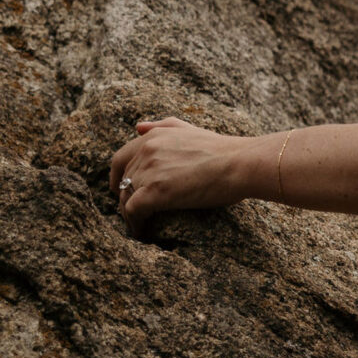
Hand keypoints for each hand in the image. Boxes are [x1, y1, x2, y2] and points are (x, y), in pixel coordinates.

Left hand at [108, 117, 253, 230]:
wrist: (240, 163)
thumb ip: (161, 125)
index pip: (120, 159)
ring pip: (125, 197)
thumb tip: (137, 127)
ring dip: (129, 214)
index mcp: (152, 136)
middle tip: (134, 213)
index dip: (117, 177)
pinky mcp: (155, 192)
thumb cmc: (222, 150)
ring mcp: (149, 171)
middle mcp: (146, 150)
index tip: (121, 189)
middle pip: (123, 181)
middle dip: (125, 198)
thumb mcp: (189, 129)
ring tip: (138, 225)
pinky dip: (134, 223)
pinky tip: (142, 232)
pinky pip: (133, 211)